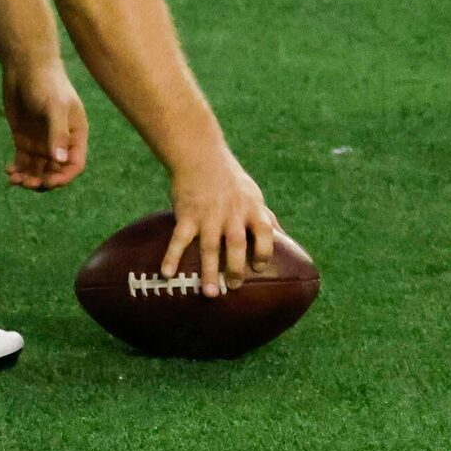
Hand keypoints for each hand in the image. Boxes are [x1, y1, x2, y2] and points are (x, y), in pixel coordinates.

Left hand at [1, 62, 87, 189]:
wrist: (26, 68)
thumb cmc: (47, 84)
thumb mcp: (54, 107)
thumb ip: (57, 133)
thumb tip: (59, 161)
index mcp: (75, 136)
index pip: (74, 165)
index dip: (63, 177)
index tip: (48, 182)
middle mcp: (59, 143)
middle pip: (54, 172)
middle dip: (42, 181)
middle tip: (26, 183)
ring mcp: (41, 142)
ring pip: (38, 169)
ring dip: (28, 178)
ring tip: (14, 179)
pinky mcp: (24, 139)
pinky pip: (23, 161)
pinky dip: (17, 169)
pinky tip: (9, 171)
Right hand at [163, 155, 278, 297]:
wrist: (199, 156)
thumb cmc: (229, 178)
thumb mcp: (253, 195)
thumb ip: (266, 217)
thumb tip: (283, 237)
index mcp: (252, 209)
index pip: (265, 234)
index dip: (264, 253)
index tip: (258, 269)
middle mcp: (231, 214)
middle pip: (237, 245)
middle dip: (236, 268)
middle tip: (234, 287)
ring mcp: (207, 215)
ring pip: (209, 247)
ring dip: (208, 271)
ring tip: (210, 294)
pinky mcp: (186, 214)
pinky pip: (179, 239)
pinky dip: (172, 256)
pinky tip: (167, 273)